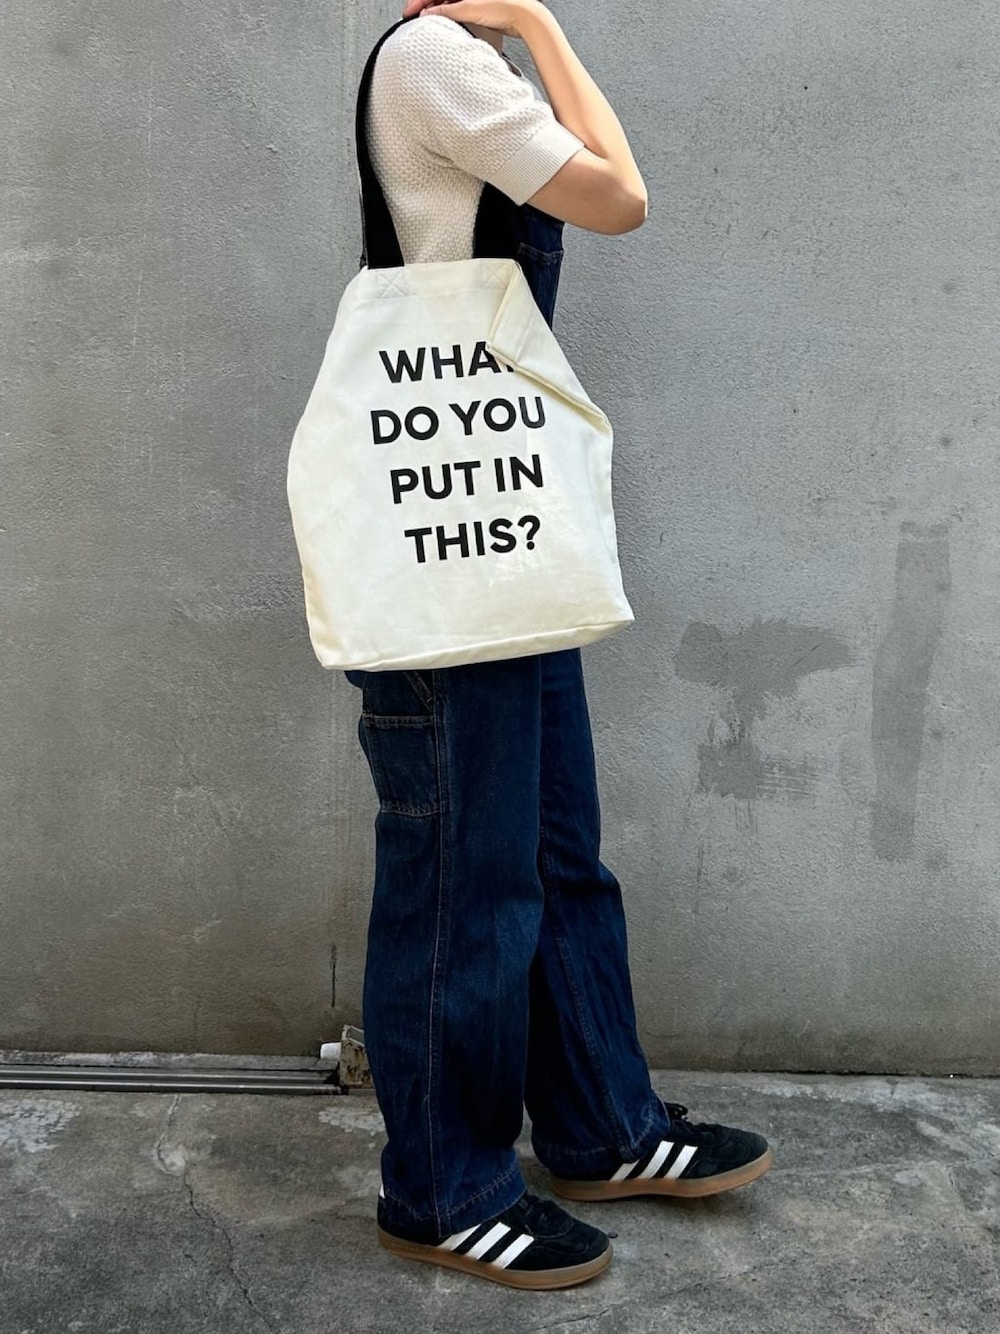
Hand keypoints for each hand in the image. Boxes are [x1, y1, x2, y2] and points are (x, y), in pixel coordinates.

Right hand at [400, 0, 547, 39]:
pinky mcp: (477, 8)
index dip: (419, 1)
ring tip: (426, 22)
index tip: (409, 12)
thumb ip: (446, 12)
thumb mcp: (469, 9)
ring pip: (446, 3)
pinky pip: (456, 10)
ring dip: (435, 12)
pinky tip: (442, 23)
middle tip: (414, 18)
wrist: (524, 17)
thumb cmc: (504, 8)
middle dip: (425, 5)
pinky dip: (446, 16)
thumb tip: (428, 14)